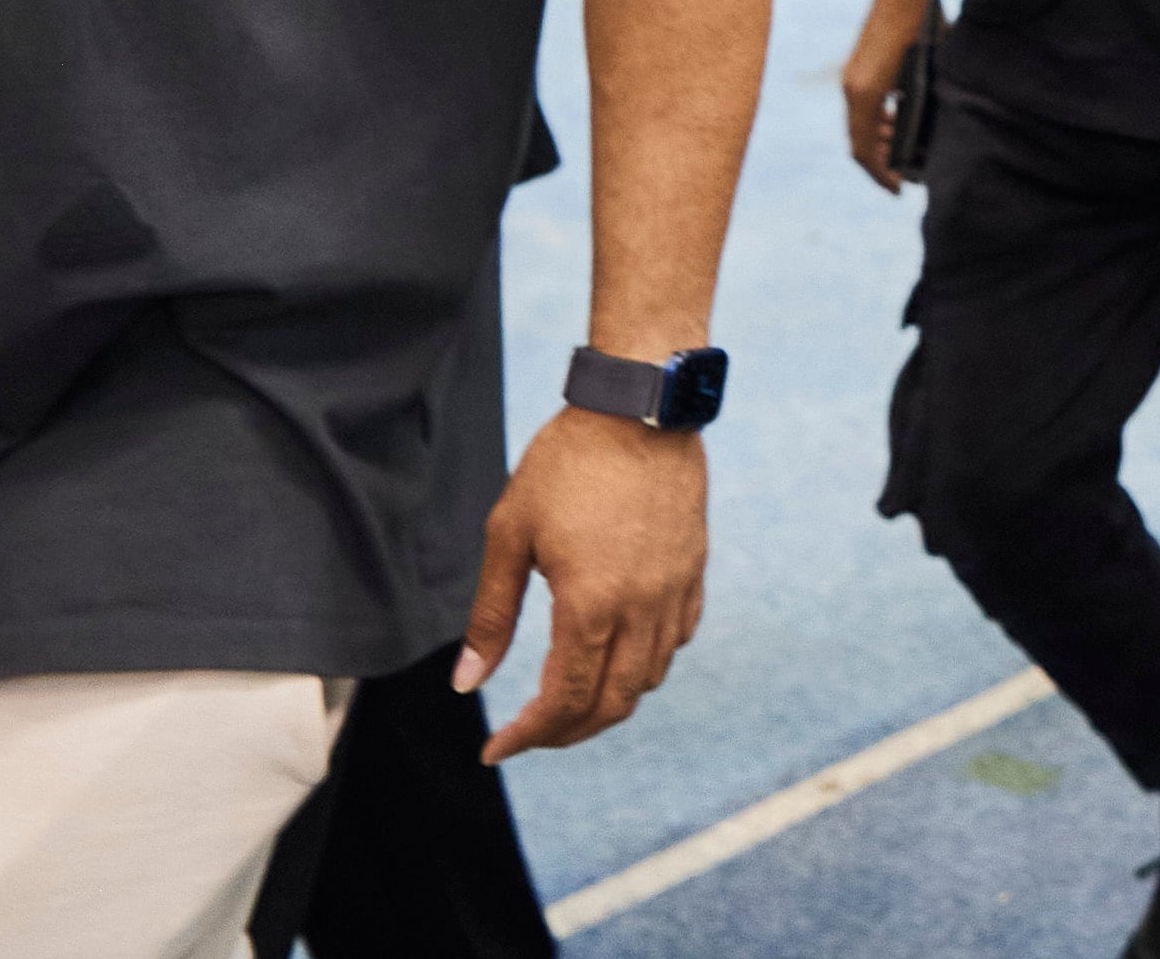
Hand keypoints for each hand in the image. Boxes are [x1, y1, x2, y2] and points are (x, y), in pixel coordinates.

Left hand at [456, 408, 708, 760]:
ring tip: (569, 699)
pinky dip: (646, 665)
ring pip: (648, 679)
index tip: (497, 749)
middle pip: (612, 704)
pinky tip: (618, 653)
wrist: (639, 410)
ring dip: (608, 703)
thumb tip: (467, 683)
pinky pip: (676, 641)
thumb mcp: (509, 535)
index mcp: (590, 604)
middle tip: (529, 734)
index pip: (563, 701)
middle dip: (567, 733)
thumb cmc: (565, 465)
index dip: (529, 736)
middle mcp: (640, 608)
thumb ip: (492, 617)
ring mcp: (673, 591)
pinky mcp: (692, 571)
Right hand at [841, 0, 930, 190]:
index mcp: (864, 94)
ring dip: (881, 140)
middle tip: (907, 176)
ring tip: (907, 152)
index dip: (880, 175)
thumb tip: (924, 143)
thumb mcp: (929, 73)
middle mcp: (852, 87)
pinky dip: (879, 120)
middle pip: (859, 140)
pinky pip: (864, 105)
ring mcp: (853, 75)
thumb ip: (921, 110)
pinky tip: (901, 121)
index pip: (864, 150)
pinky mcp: (859, 65)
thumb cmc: (924, 26)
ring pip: (860, 123)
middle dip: (881, 161)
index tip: (899, 190)